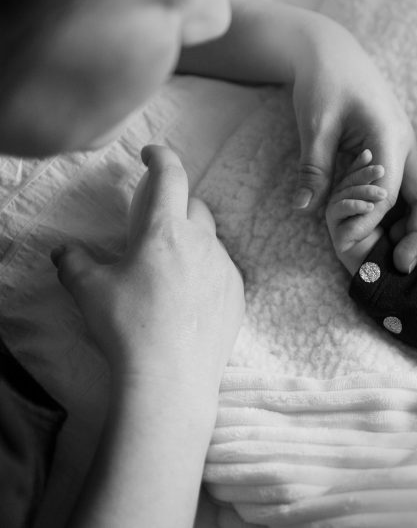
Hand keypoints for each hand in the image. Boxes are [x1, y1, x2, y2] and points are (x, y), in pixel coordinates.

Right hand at [51, 145, 243, 397]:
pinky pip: (222, 272)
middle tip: (155, 223)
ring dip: (191, 245)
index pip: (170, 177)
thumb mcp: (87, 291)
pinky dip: (205, 274)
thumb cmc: (127, 327)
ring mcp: (225, 268)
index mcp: (165, 231)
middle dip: (177, 206)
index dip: (162, 157)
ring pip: (210, 242)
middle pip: (195, 208)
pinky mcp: (238, 294)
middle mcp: (202, 243)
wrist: (171, 376)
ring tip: (166, 272)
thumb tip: (64, 252)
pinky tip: (186, 298)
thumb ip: (74, 263)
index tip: (152, 153)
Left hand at [289, 17, 416, 271]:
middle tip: (402, 265)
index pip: (389, 190)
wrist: (331, 50)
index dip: (371, 220)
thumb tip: (305, 208)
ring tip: (394, 255)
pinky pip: (406, 185)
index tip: (347, 244)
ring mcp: (402, 146)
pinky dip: (401, 211)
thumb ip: (313, 166)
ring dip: (413, 225)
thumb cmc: (324, 80)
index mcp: (387, 134)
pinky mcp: (393, 149)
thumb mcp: (314, 123)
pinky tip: (384, 231)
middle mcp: (404, 143)